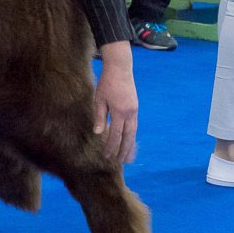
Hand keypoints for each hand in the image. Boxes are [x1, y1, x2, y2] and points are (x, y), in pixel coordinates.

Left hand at [94, 41, 137, 162]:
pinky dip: (131, 135)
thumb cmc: (106, 83)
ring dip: (130, 145)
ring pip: (133, 132)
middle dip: (123, 151)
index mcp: (120, 112)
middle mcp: (130, 114)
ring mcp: (134, 111)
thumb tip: (98, 133)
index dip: (111, 147)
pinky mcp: (135, 108)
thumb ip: (100, 117)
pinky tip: (128, 141)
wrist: (120, 68)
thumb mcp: (99, 99)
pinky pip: (134, 126)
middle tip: (120, 163)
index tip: (107, 157)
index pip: (115, 135)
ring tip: (128, 157)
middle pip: (128, 137)